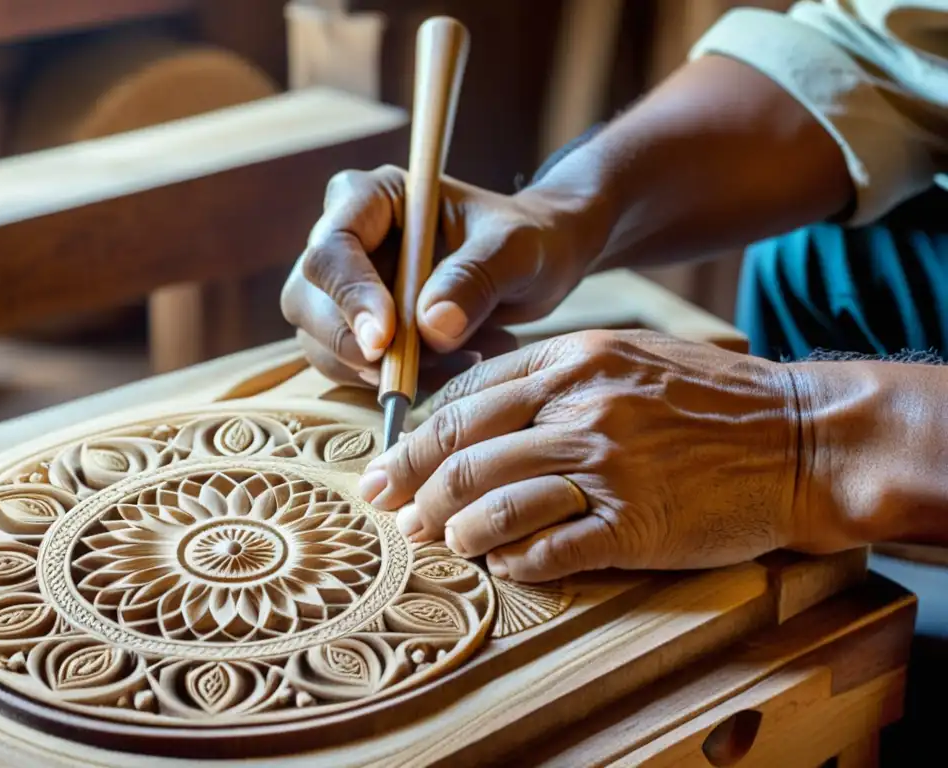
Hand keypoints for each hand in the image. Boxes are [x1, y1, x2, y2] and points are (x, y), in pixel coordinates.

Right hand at [280, 165, 589, 389]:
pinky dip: (394, 382)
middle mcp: (345, 239)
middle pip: (306, 301)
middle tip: (419, 368)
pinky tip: (451, 367)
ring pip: (320, 343)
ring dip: (380, 370)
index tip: (385, 340)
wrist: (535, 265)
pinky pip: (349, 369)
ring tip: (462, 359)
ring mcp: (344, 287)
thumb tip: (431, 329)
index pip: (331, 247)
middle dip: (355, 345)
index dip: (349, 296)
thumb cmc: (527, 240)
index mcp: (371, 197)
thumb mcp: (516, 250)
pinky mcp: (356, 328)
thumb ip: (475, 279)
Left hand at [357, 330, 831, 580]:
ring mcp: (608, 466)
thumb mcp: (626, 355)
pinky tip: (502, 564)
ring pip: (494, 501)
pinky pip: (550, 549)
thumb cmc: (711, 398)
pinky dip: (513, 560)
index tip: (387, 464)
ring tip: (440, 538)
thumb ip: (550, 374)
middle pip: (464, 451)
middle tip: (387, 509)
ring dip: (454, 528)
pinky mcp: (635, 524)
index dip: (414, 437)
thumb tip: (474, 408)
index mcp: (573, 359)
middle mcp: (582, 406)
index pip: (465, 399)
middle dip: (412, 485)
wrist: (801, 437)